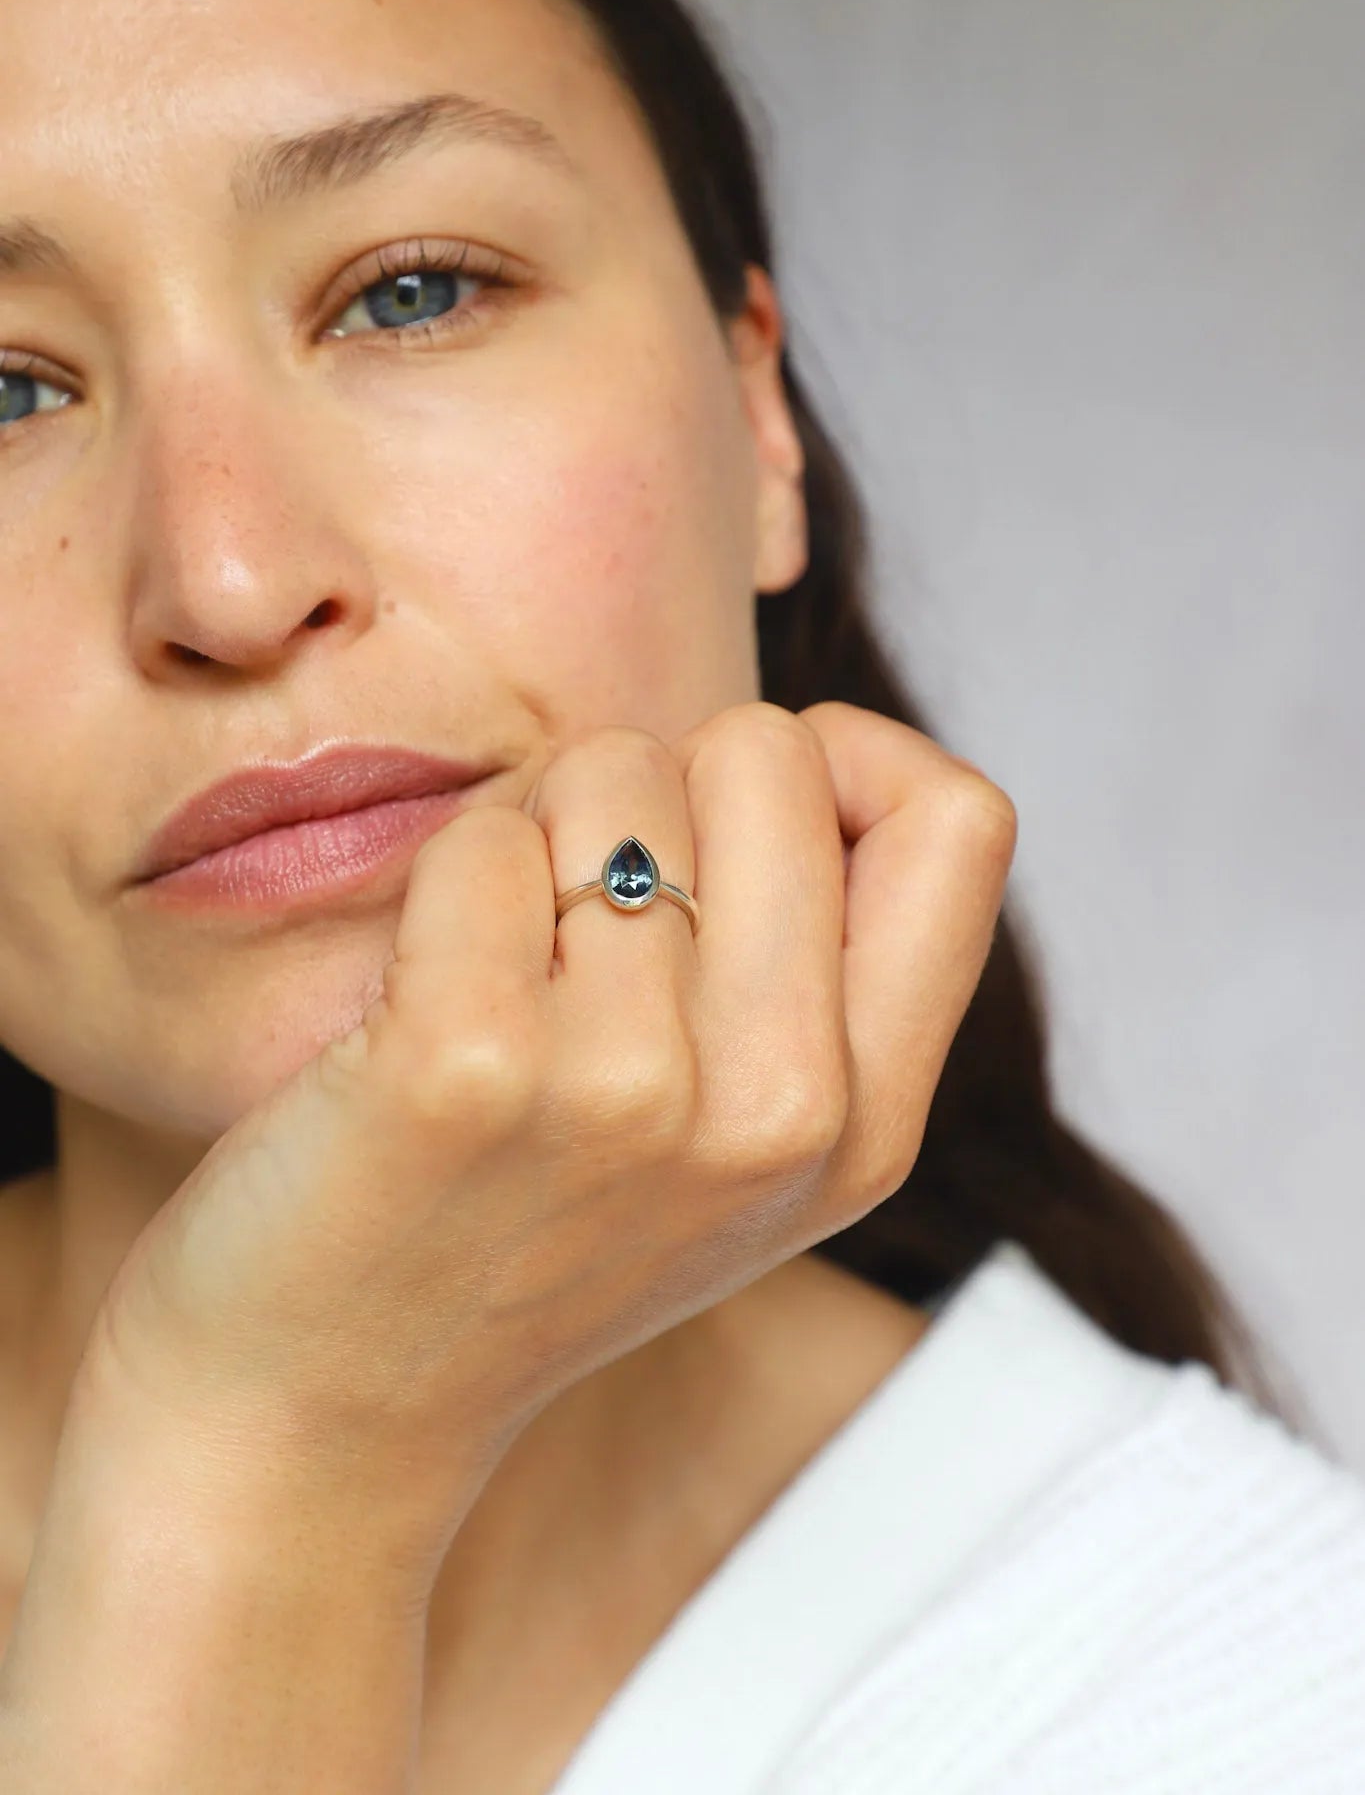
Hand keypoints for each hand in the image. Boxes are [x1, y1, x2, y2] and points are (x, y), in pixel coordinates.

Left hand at [78, 701, 1016, 1565]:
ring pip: (612, 769)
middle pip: (771, 752)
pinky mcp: (468, 1069)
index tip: (739, 822)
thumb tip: (807, 750)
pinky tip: (415, 1003)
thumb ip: (815, 977)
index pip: (961, 819)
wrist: (321, 1412)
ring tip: (498, 976)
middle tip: (583, 918)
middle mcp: (780, 1110)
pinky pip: (479, 838)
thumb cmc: (516, 1235)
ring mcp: (630, 1093)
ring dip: (535, 835)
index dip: (851, 761)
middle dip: (660, 789)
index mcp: (867, 1123)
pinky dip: (435, 886)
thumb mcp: (739, 1154)